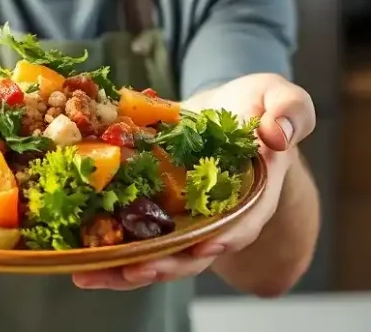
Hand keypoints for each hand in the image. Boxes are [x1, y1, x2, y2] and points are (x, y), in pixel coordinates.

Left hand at [72, 73, 315, 289]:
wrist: (230, 110)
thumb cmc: (260, 106)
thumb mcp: (280, 97)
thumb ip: (291, 111)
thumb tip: (278, 133)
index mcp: (254, 194)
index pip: (244, 222)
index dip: (227, 235)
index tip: (207, 246)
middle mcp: (219, 217)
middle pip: (195, 252)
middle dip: (166, 264)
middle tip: (136, 269)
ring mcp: (186, 219)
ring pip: (159, 255)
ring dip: (126, 269)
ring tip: (93, 274)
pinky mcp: (157, 211)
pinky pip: (135, 237)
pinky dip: (109, 250)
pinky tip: (79, 259)